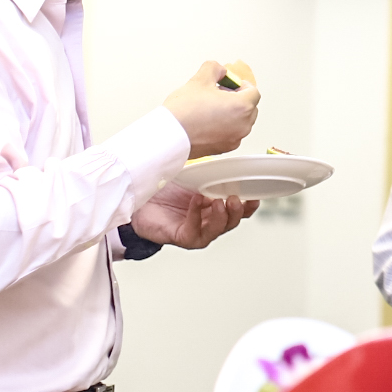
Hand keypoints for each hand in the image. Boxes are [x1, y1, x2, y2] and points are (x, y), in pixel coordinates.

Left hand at [131, 183, 258, 251]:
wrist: (136, 196)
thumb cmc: (161, 187)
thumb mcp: (190, 175)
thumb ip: (207, 171)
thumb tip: (223, 154)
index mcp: (212, 206)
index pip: (237, 210)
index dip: (248, 205)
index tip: (255, 196)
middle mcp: (206, 221)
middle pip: (231, 222)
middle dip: (237, 212)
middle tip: (236, 198)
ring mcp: (195, 231)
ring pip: (216, 230)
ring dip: (221, 217)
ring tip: (221, 202)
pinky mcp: (180, 237)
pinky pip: (194, 231)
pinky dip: (196, 215)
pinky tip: (196, 201)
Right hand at [164, 61, 260, 157]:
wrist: (169, 136)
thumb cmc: (184, 112)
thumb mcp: (200, 79)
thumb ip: (215, 69)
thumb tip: (220, 70)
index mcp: (242, 107)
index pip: (253, 92)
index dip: (241, 84)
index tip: (229, 83)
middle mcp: (243, 126)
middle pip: (250, 107)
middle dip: (237, 98)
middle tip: (219, 93)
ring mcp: (234, 139)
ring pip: (241, 122)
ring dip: (232, 113)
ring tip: (211, 107)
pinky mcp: (223, 149)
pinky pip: (231, 134)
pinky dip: (225, 127)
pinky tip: (207, 121)